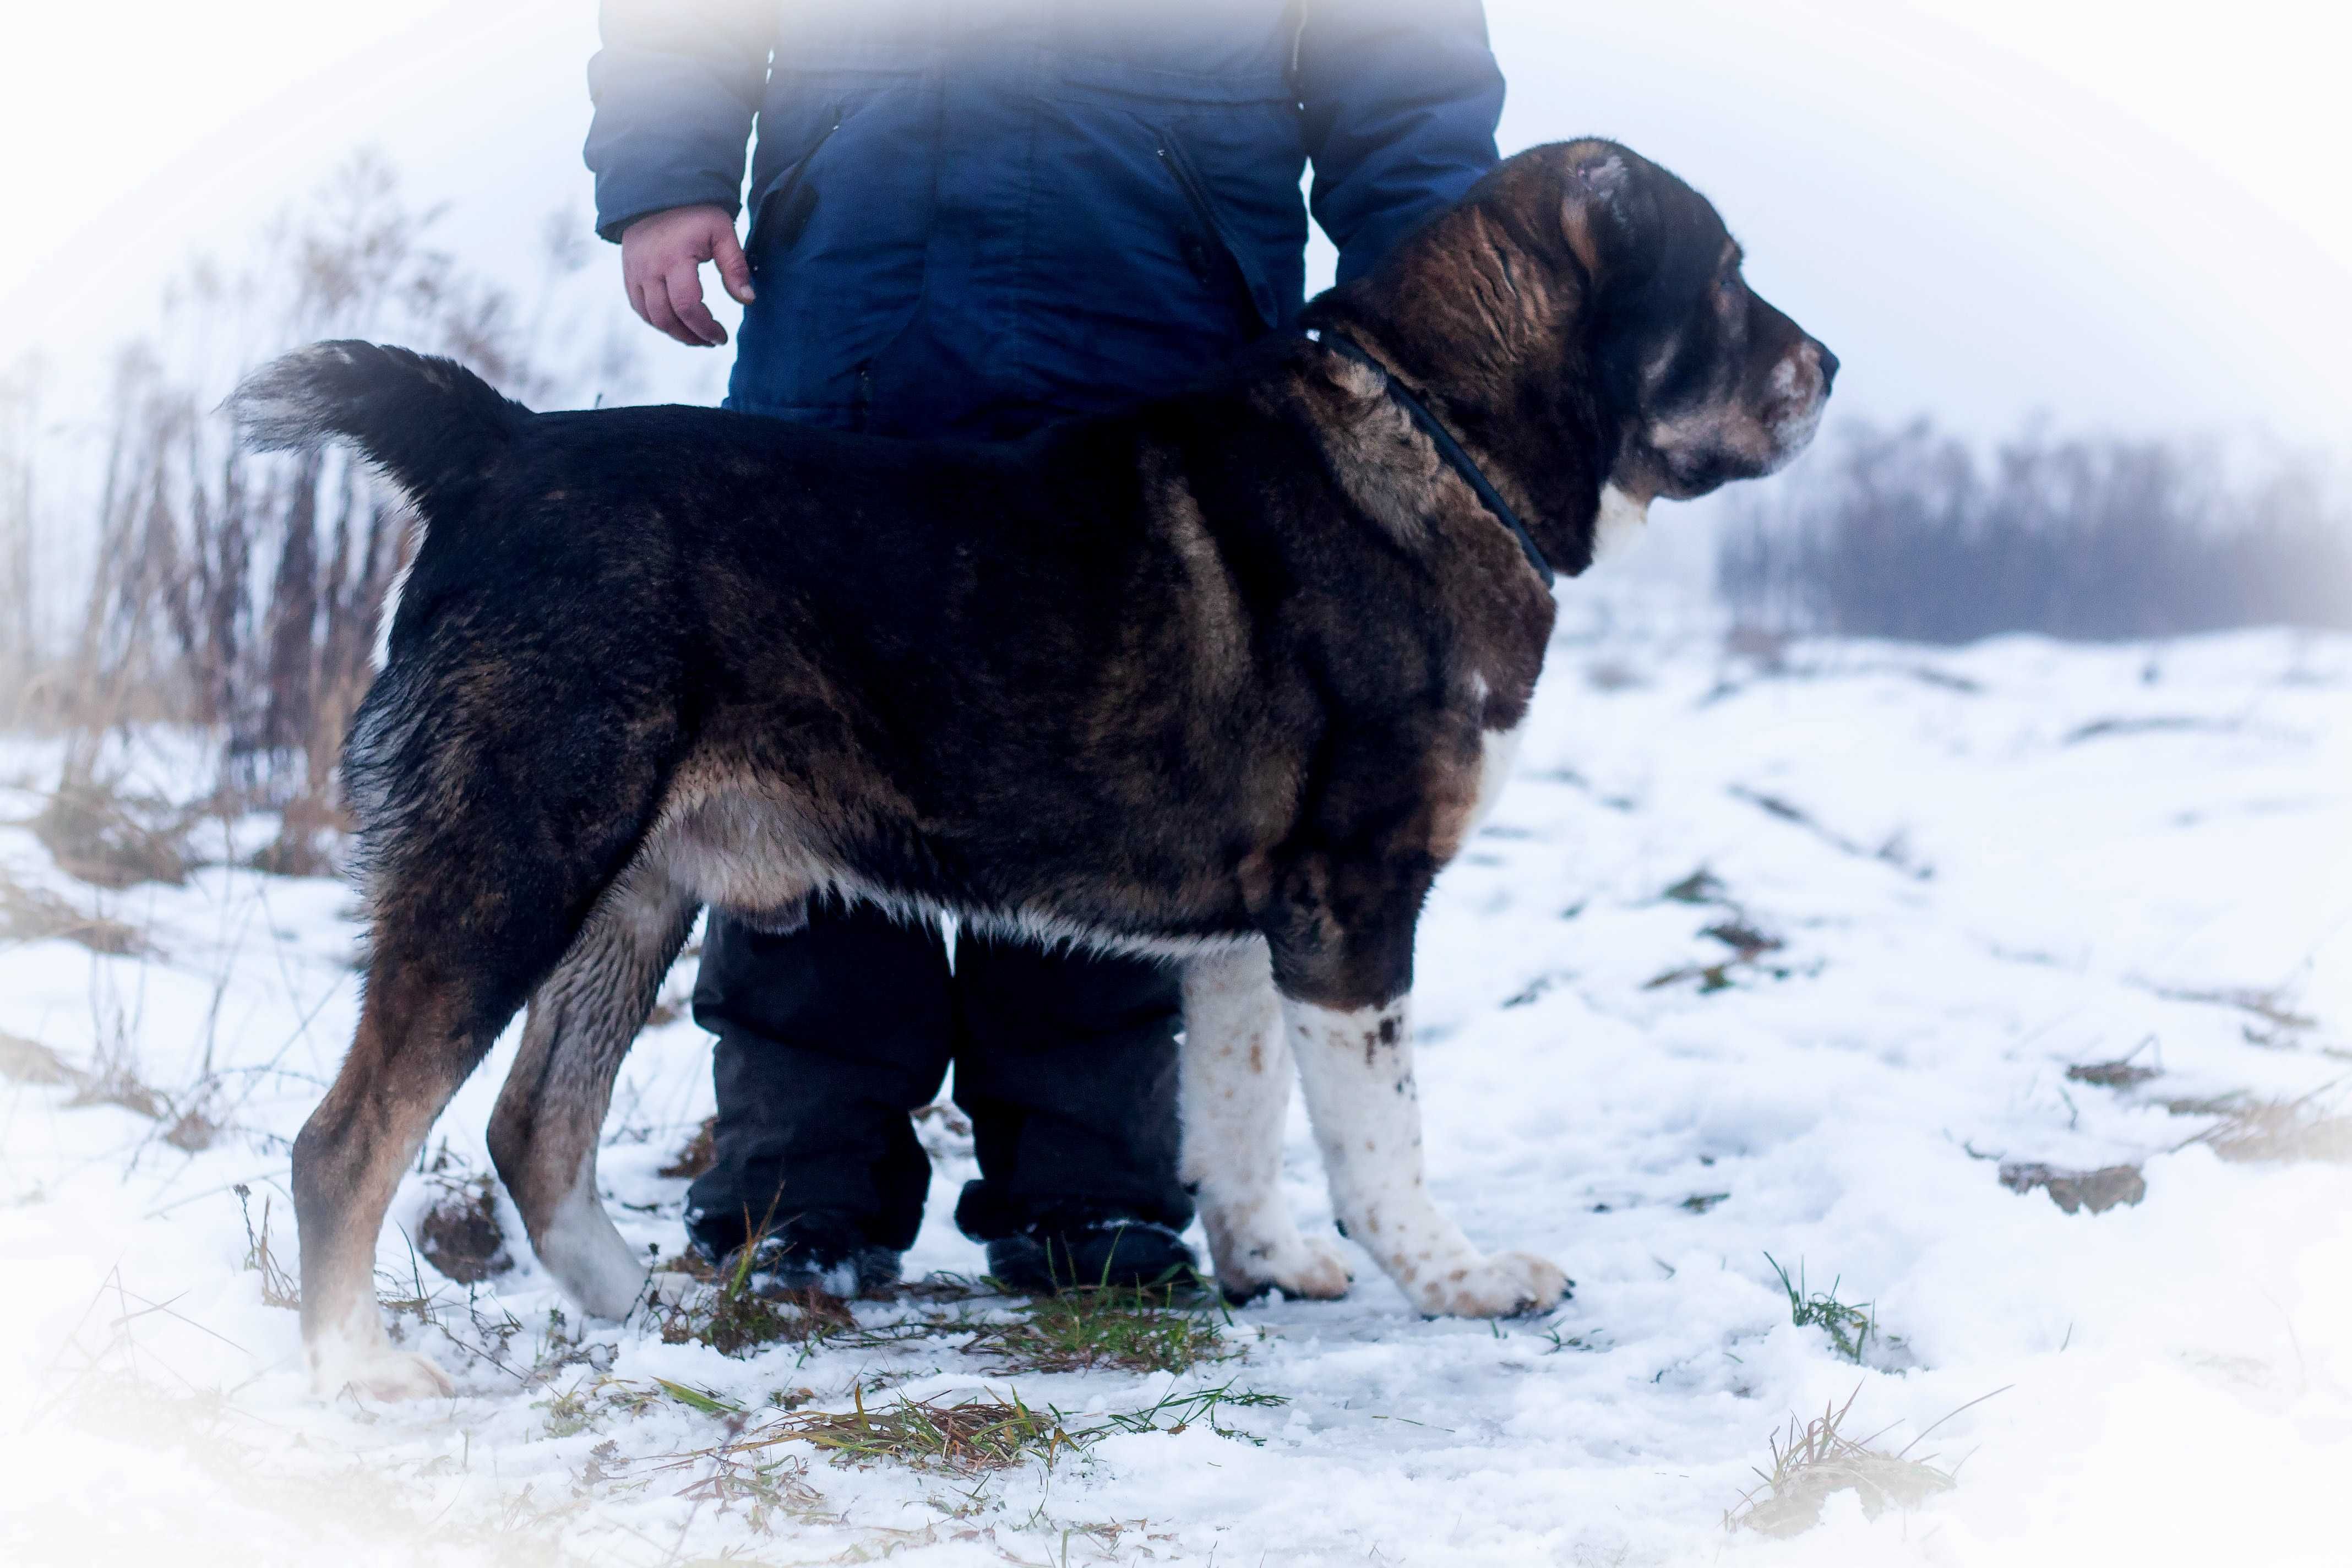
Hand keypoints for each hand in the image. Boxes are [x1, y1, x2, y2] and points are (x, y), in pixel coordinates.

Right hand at [619, 205, 755, 346]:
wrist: (658, 193)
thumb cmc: (695, 213)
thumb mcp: (722, 232)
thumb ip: (735, 266)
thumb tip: (748, 300)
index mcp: (674, 258)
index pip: (687, 306)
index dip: (705, 328)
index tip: (721, 336)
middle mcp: (649, 268)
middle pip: (666, 318)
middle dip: (691, 336)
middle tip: (712, 340)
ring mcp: (635, 272)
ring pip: (650, 317)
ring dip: (674, 333)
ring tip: (697, 336)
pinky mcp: (628, 273)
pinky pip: (639, 307)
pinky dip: (657, 321)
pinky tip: (676, 323)